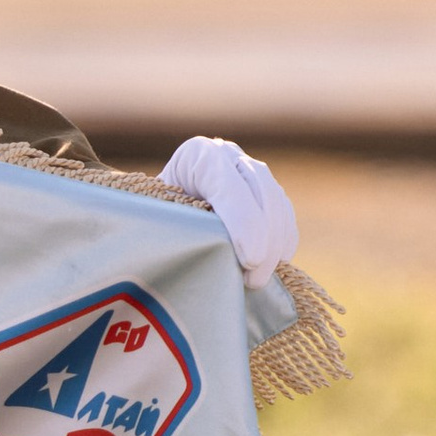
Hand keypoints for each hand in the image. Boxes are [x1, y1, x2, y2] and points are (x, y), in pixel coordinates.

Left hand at [160, 136, 296, 287]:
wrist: (156, 202)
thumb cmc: (151, 214)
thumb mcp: (154, 214)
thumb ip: (172, 223)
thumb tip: (191, 253)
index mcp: (198, 155)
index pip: (229, 185)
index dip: (243, 222)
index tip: (250, 260)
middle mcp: (227, 155)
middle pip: (260, 190)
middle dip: (264, 239)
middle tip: (254, 280)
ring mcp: (248, 168)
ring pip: (275, 200)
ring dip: (275, 242)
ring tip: (258, 280)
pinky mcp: (262, 186)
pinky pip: (282, 208)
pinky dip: (283, 235)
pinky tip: (279, 259)